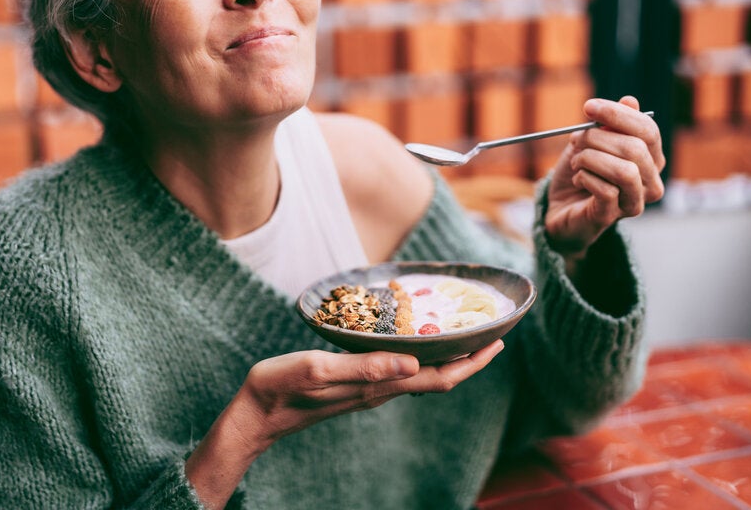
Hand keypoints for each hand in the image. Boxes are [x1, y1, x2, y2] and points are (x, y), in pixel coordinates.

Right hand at [237, 340, 504, 448]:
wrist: (255, 417)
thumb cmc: (279, 389)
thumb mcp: (316, 371)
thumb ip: (362, 367)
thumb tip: (412, 362)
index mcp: (376, 386)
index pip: (437, 378)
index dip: (470, 363)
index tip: (496, 342)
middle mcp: (378, 390)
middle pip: (436, 377)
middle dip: (467, 359)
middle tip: (491, 333)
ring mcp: (367, 390)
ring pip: (420, 375)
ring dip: (446, 358)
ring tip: (461, 334)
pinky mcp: (353, 385)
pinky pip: (399, 371)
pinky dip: (420, 357)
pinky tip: (414, 342)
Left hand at [545, 96, 664, 259]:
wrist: (560, 207)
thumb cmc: (581, 172)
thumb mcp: (592, 142)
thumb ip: (611, 124)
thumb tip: (630, 100)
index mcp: (651, 159)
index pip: (648, 131)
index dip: (618, 114)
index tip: (588, 106)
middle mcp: (650, 182)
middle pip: (635, 149)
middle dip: (597, 137)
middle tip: (576, 139)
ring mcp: (634, 202)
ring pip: (624, 171)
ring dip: (591, 158)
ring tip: (576, 161)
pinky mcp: (612, 217)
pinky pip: (606, 191)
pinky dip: (585, 177)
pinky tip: (577, 178)